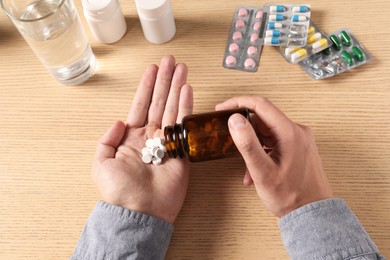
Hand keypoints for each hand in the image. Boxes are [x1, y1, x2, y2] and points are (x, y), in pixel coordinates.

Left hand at [92, 55, 192, 223]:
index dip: (146, 86)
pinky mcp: (182, 151)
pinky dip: (186, 106)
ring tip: (181, 69)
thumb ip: (106, 140)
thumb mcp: (100, 164)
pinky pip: (183, 124)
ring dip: (177, 87)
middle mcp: (151, 136)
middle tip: (171, 61)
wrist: (138, 211)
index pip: (140, 105)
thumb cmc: (118, 192)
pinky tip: (187, 90)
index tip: (152, 68)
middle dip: (165, 80)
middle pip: (159, 101)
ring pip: (172, 108)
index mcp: (132, 138)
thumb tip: (119, 122)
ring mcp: (167, 142)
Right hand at [216, 96, 332, 216]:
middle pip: (263, 119)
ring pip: (267, 132)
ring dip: (253, 145)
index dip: (238, 103)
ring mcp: (299, 139)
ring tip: (246, 167)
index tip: (222, 108)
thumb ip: (248, 144)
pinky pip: (274, 142)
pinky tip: (256, 171)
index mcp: (290, 133)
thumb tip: (235, 120)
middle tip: (229, 138)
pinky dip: (262, 152)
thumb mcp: (263, 172)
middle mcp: (297, 131)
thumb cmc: (291, 197)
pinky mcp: (298, 147)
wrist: (312, 214)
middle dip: (244, 129)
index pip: (260, 105)